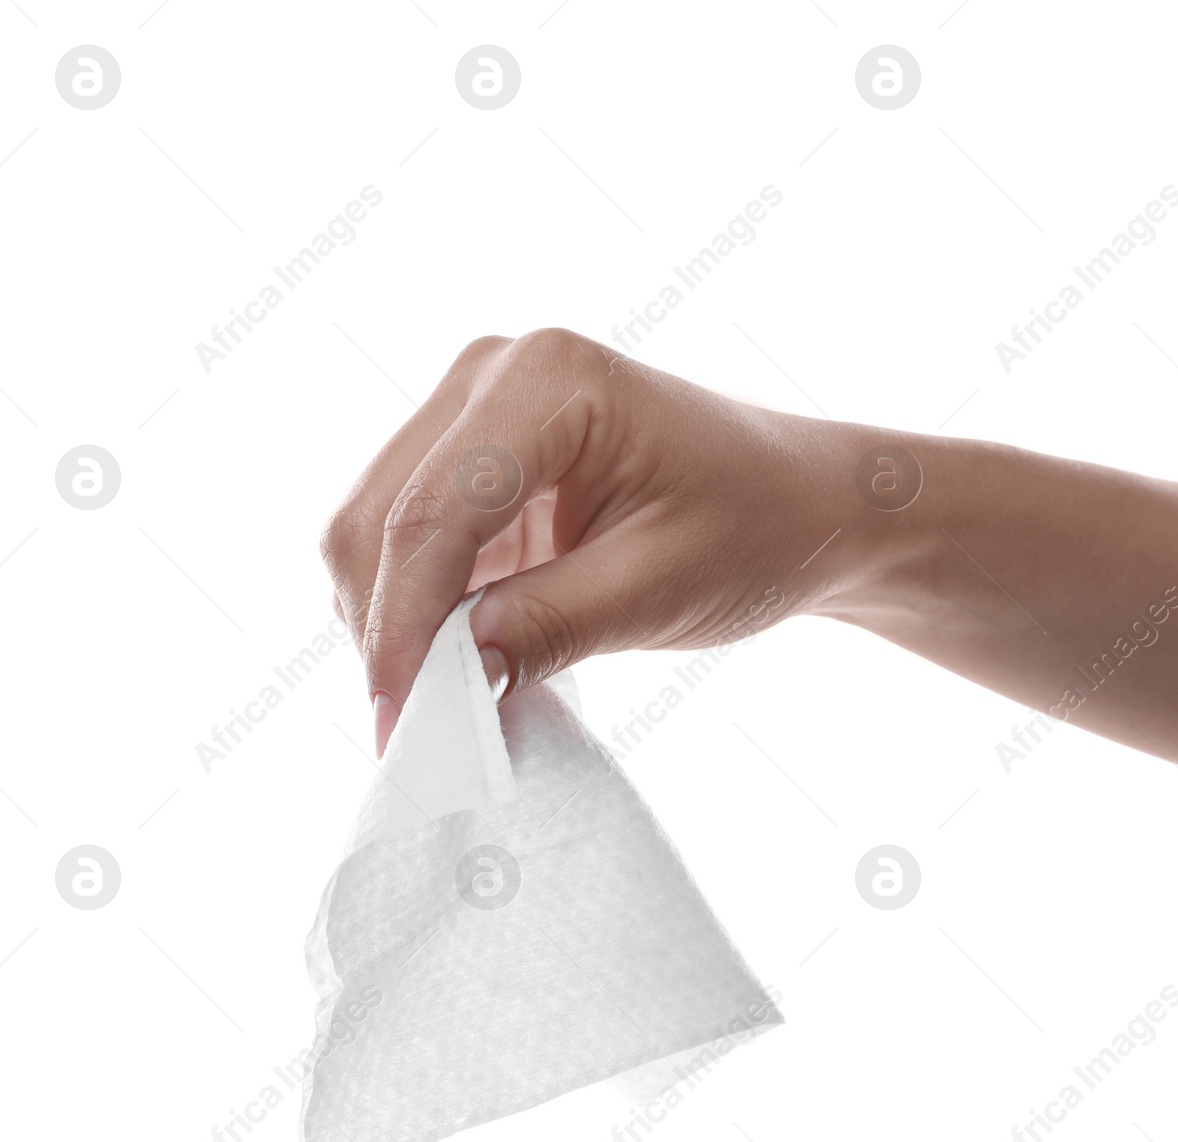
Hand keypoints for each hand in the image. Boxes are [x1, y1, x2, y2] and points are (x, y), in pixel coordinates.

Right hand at [320, 329, 875, 754]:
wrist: (801, 505)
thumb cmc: (756, 529)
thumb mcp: (658, 589)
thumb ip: (545, 627)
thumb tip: (445, 683)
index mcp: (547, 379)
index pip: (432, 512)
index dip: (401, 624)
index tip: (398, 722)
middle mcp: (492, 374)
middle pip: (380, 515)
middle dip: (385, 628)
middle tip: (414, 731)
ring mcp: (474, 412)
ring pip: (375, 529)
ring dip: (391, 620)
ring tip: (441, 702)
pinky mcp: (473, 461)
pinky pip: (407, 541)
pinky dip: (414, 607)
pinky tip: (456, 660)